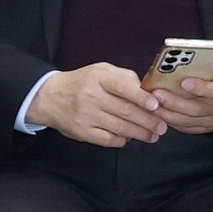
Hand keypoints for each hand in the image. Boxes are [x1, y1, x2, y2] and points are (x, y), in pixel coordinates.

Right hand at [26, 63, 167, 145]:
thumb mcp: (100, 71)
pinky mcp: (82, 132)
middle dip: (148, 120)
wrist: (49, 97)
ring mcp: (85, 116)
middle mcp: (90, 96)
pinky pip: (108, 139)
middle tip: (162, 126)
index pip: (122, 86)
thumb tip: (147, 91)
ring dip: (140, 133)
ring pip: (119, 127)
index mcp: (97, 77)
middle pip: (125, 111)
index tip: (156, 105)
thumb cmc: (81, 83)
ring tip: (154, 135)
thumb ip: (124, 78)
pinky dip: (123, 140)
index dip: (141, 97)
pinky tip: (130, 138)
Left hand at [149, 53, 212, 135]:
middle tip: (157, 93)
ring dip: (168, 114)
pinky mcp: (206, 126)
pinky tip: (158, 113)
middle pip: (198, 109)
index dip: (200, 88)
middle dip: (175, 102)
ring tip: (152, 104)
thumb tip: (197, 50)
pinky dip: (171, 122)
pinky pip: (187, 128)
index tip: (184, 82)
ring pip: (189, 121)